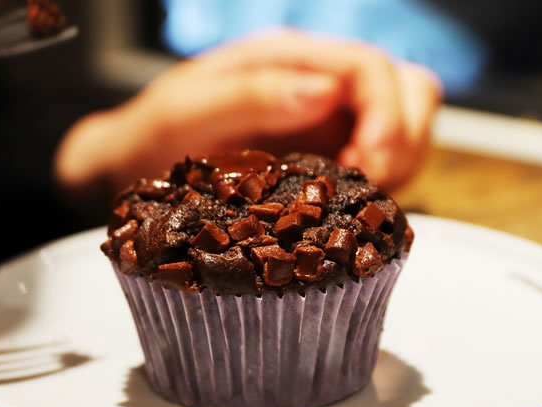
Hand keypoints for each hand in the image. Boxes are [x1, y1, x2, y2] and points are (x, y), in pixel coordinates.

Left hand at [55, 29, 440, 195]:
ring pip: (406, 131)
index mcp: (288, 61)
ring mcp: (326, 125)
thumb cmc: (152, 134)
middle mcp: (317, 87)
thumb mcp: (186, 110)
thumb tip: (325, 92)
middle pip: (410, 93)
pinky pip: (379, 171)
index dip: (386, 114)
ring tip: (353, 199)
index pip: (370, 69)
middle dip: (403, 140)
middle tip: (368, 184)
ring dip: (399, 166)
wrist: (132, 170)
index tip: (370, 162)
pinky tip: (340, 210)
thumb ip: (252, 95)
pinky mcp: (325, 163)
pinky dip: (379, 190)